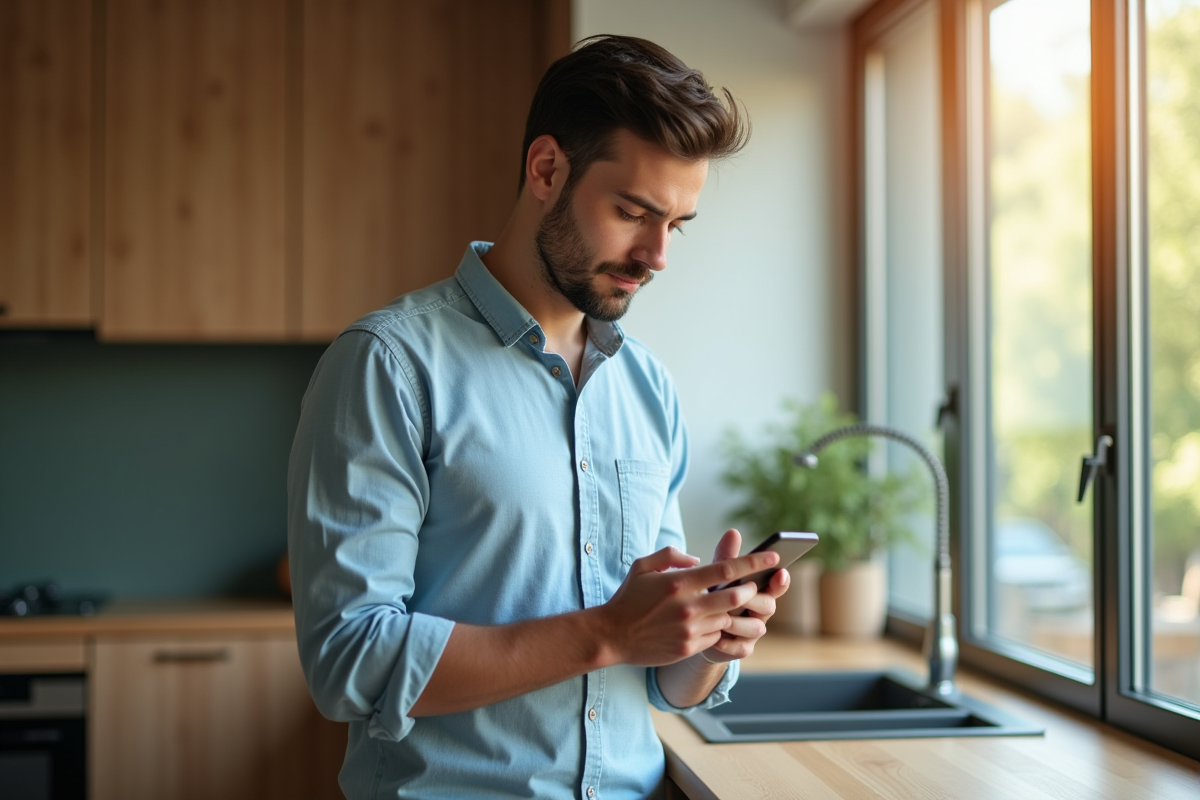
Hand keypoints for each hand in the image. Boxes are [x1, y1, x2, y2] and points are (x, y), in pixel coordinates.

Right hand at [598, 545, 780, 667]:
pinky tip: (707, 623)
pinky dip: (717, 628)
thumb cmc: (628, 597)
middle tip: (752, 586)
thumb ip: (672, 555)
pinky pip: (715, 636)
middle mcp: (689, 607)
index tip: (773, 557)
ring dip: (732, 611)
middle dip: (750, 590)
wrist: (612, 636)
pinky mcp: (689, 648)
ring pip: (728, 618)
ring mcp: (690, 630)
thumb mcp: (643, 566)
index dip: (754, 563)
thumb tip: (698, 560)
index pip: (727, 569)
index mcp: (679, 582)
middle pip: (736, 596)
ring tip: (726, 605)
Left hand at [699, 529, 790, 663]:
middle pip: (769, 605)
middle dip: (755, 599)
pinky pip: (742, 648)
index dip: (781, 580)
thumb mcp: (717, 575)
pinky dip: (730, 643)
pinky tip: (717, 638)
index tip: (780, 571)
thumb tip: (733, 532)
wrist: (697, 628)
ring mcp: (753, 631)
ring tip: (724, 618)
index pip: (777, 584)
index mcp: (760, 590)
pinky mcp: (742, 648)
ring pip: (756, 628)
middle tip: (743, 595)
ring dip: (740, 622)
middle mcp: (761, 611)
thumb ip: (726, 557)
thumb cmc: (713, 595)